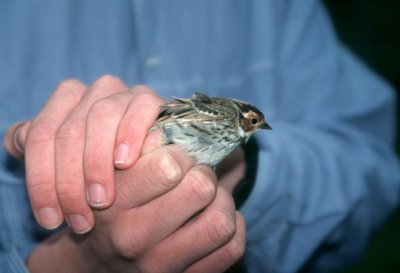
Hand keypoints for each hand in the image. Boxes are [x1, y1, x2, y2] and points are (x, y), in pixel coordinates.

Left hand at [3, 75, 163, 232]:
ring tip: (101, 199)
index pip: (40, 136)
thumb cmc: (101, 163)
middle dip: (70, 182)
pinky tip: (125, 162)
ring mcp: (122, 92)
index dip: (40, 181)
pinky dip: (130, 134)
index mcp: (66, 98)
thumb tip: (16, 142)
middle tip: (80, 220)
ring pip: (101, 117)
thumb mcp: (68, 160)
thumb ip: (40, 149)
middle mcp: (92, 91)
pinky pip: (138, 109)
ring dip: (97, 163)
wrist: (144, 157)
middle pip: (69, 132)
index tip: (50, 219)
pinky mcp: (149, 98)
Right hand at [26, 136, 245, 272]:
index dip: (180, 153)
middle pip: (200, 188)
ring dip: (222, 200)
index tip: (174, 156)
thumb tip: (178, 126)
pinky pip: (232, 248)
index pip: (168, 166)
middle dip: (202, 172)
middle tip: (194, 173)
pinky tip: (214, 216)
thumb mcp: (112, 179)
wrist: (94, 264)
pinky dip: (235, 226)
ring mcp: (160, 265)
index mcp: (114, 204)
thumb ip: (140, 151)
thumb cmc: (109, 211)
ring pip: (221, 221)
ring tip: (207, 196)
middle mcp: (134, 237)